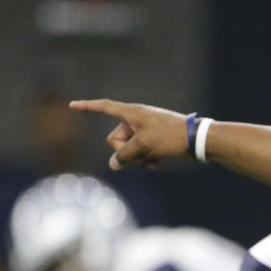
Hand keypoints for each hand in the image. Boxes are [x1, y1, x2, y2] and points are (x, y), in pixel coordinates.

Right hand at [69, 99, 190, 169]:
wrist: (198, 140)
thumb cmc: (170, 137)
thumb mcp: (143, 146)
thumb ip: (124, 155)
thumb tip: (115, 164)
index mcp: (131, 113)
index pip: (104, 108)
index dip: (87, 108)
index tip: (72, 106)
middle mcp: (136, 119)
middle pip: (116, 138)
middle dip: (125, 151)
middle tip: (142, 154)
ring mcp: (145, 129)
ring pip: (129, 148)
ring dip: (138, 158)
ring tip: (154, 159)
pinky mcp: (154, 139)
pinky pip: (141, 151)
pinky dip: (146, 158)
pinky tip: (158, 163)